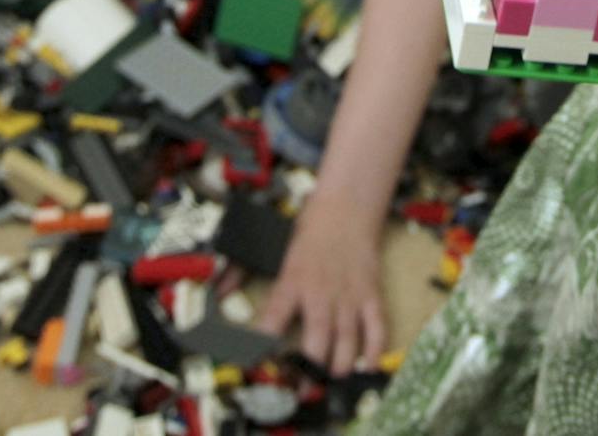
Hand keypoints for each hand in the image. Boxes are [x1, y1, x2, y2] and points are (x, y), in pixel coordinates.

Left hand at [256, 191, 387, 374]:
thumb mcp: (273, 248)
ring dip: (339, 367)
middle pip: (316, 344)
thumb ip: (243, 270)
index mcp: (292, 283)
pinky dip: (374, 350)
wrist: (347, 208)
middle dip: (308, 372)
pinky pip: (377, 329)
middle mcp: (320, 295)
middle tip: (301, 388)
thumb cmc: (310, 228)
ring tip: (331, 376)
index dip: (261, 348)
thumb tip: (220, 291)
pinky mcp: (371, 295)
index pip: (272, 322)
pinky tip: (367, 365)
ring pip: (346, 343)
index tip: (255, 364)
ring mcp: (349, 297)